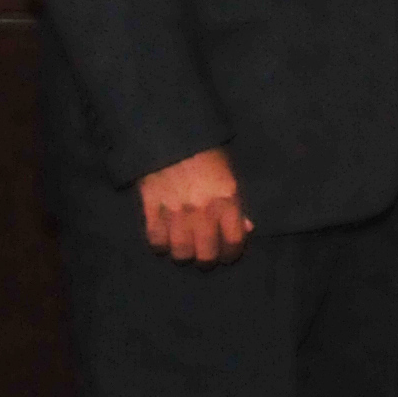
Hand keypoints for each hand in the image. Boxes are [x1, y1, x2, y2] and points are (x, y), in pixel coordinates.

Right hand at [138, 148, 250, 263]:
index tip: (228, 255)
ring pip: (179, 252)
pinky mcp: (151, 209)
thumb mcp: (230, 174)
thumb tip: (246, 228)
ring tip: (185, 250)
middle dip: (207, 260)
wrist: (169, 135)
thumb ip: (237, 204)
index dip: (232, 254)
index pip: (234, 241)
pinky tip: (165, 241)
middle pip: (205, 254)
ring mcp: (175, 212)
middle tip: (205, 256)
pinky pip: (155, 240)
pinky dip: (160, 245)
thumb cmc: (206, 153)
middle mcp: (202, 211)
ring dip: (183, 255)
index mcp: (227, 200)